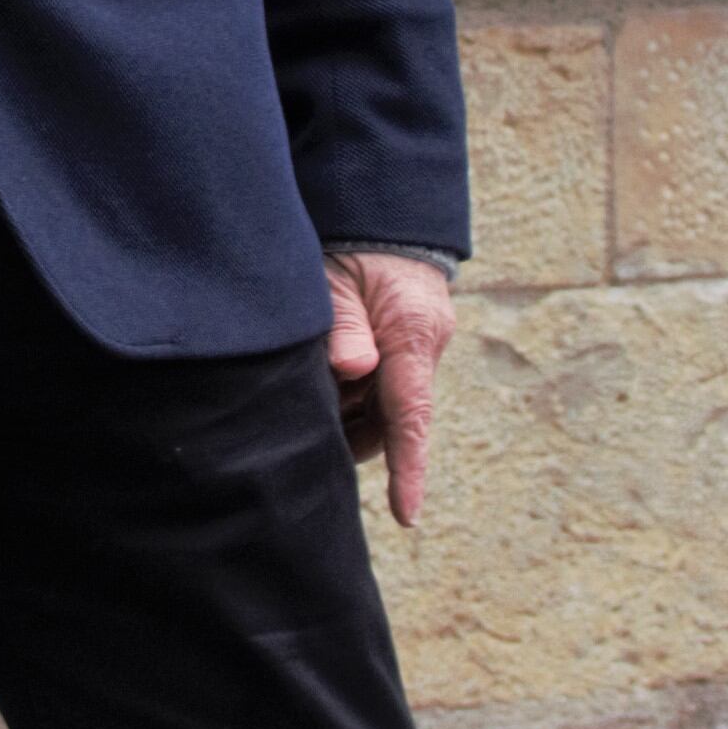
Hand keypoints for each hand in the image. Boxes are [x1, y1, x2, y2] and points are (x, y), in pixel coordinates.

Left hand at [326, 250, 455, 526]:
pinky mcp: (402, 345)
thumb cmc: (356, 247)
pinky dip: (352, 397)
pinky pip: (379, 388)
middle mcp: (421, 349)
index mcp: (412, 336)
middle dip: (352, 436)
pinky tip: (322, 387)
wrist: (384, 213)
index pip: (412, 416)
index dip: (410, 470)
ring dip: (349, 415)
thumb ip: (344, 324)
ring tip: (309, 405)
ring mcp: (414, 348)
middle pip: (391, 419)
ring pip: (382, 407)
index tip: (409, 515)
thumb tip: (352, 369)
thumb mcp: (338, 279)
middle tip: (306, 438)